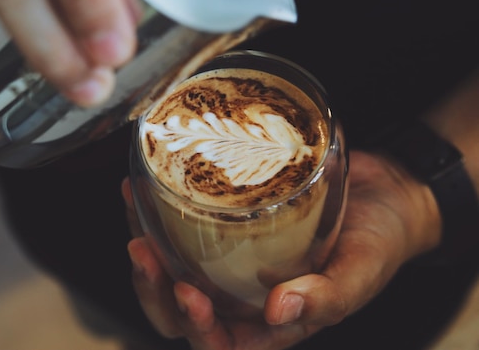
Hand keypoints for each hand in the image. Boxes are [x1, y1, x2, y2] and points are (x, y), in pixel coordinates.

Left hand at [121, 150, 441, 349]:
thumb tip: (280, 311)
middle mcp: (242, 294)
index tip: (187, 294)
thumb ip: (327, 298)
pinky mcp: (226, 223)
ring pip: (172, 266)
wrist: (386, 192)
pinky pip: (182, 225)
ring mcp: (230, 258)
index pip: (220, 342)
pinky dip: (156, 209)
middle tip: (142, 249)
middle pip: (179, 309)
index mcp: (270, 322)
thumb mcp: (363, 272)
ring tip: (133, 207)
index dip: (196, 328)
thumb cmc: (380, 240)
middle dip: (153, 287)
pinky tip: (142, 185)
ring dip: (147, 243)